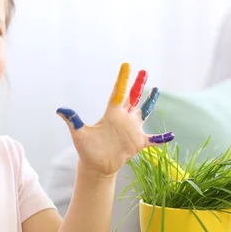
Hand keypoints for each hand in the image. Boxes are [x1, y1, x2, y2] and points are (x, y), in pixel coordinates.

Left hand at [56, 63, 173, 177]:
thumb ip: (74, 121)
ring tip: (157, 89)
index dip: (122, 79)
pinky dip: (162, 138)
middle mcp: (123, 118)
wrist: (96, 166)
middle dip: (138, 85)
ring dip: (151, 101)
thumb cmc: (87, 150)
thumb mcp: (79, 134)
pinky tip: (170, 135)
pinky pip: (154, 139)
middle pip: (133, 97)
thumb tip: (60, 109)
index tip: (126, 65)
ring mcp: (132, 130)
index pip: (118, 92)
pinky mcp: (138, 142)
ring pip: (145, 111)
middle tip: (144, 71)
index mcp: (111, 114)